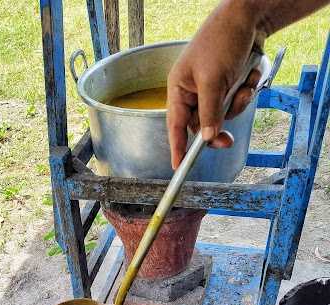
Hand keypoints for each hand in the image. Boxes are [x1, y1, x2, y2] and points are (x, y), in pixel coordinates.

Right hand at [167, 0, 263, 168]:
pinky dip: (246, 91)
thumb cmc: (221, 40)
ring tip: (243, 83)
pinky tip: (249, 74)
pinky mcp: (229, 85)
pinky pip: (237, 102)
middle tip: (228, 142)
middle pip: (202, 125)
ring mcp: (213, 89)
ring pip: (223, 115)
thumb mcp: (213, 79)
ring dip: (237, 103)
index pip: (175, 124)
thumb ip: (209, 112)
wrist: (249, 17)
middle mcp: (193, 90)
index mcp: (179, 88)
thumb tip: (206, 137)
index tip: (177, 167)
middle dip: (218, 128)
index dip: (177, 146)